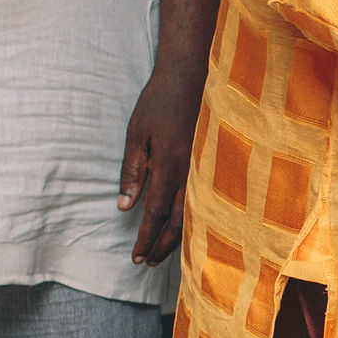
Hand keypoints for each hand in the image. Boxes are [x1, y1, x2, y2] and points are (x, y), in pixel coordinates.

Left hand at [118, 59, 205, 266]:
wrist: (192, 75)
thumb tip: (125, 207)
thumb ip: (132, 171)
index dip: (145, 238)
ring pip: (195, 215)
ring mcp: (206, 169)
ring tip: (164, 252)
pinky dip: (195, 219)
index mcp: (169, 167)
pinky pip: (205, 200)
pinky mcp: (213, 163)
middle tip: (147, 263)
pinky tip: (189, 226)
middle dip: (162, 246)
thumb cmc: (159, 102)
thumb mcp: (136, 134)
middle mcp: (190, 174)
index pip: (156, 214)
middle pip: (178, 223)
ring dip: (179, 237)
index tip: (136, 257)